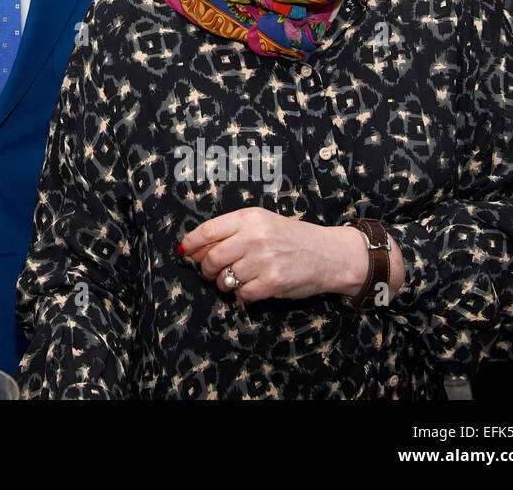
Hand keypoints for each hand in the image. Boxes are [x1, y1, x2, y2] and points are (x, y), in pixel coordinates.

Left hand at [179, 207, 365, 302]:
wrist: (328, 253)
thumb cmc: (291, 238)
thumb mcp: (261, 224)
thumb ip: (230, 233)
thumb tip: (193, 249)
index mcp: (249, 217)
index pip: (208, 230)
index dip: (191, 244)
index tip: (184, 252)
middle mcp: (255, 236)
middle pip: (212, 257)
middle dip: (206, 269)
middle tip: (209, 274)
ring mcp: (264, 259)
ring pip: (226, 278)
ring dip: (225, 284)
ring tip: (233, 280)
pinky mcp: (273, 281)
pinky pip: (243, 294)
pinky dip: (243, 295)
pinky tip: (252, 287)